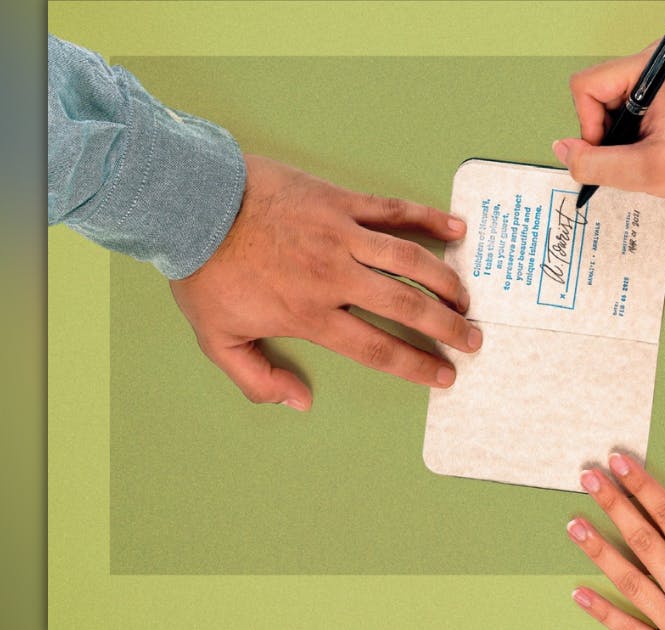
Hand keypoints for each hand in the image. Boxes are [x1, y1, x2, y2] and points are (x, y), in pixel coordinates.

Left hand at [169, 154, 481, 410]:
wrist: (191, 203)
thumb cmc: (204, 270)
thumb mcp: (217, 338)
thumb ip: (257, 378)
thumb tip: (298, 402)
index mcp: (310, 313)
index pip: (378, 348)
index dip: (417, 365)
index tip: (444, 376)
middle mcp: (335, 276)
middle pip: (407, 307)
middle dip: (447, 327)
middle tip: (473, 339)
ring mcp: (341, 234)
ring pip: (409, 260)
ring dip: (445, 281)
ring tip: (468, 297)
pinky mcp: (340, 201)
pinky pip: (393, 210)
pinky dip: (428, 218)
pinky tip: (456, 229)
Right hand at [553, 46, 664, 271]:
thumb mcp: (643, 171)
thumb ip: (593, 163)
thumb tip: (561, 151)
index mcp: (652, 67)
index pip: (585, 87)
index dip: (590, 126)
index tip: (616, 150)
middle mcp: (656, 61)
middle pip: (595, 94)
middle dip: (607, 132)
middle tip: (637, 155)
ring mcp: (662, 73)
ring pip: (608, 104)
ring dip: (621, 135)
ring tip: (650, 153)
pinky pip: (626, 107)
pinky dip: (633, 133)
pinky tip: (655, 147)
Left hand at [566, 454, 664, 628]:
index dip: (642, 485)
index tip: (621, 463)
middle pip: (642, 538)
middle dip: (613, 505)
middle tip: (588, 478)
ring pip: (628, 578)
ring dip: (598, 550)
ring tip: (573, 525)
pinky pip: (629, 629)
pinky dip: (602, 612)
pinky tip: (581, 593)